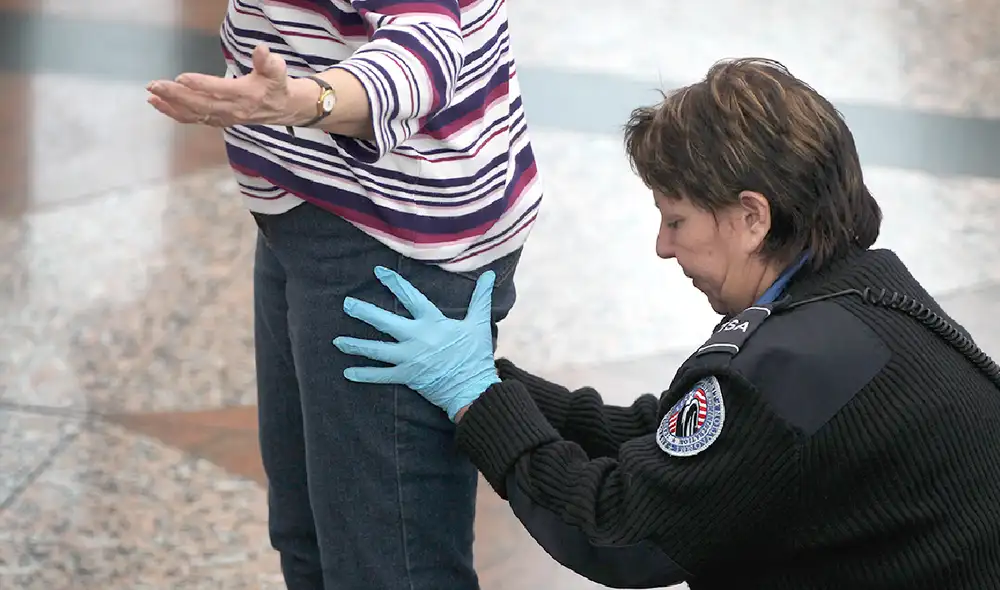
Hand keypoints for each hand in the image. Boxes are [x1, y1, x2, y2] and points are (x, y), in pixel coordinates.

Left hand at [145, 44, 306, 126]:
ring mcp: (224, 118)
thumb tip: (262, 50)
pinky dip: (175, 113)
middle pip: (201, 104)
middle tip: (156, 85)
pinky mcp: (218, 120)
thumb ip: (268, 61)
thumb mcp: (277, 70)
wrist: (283, 109)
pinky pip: (194, 119)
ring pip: (194, 114)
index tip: (181, 78)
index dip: (200, 85)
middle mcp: (233, 110)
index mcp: (245, 96)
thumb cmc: (277, 85)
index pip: (219, 91)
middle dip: (176, 95)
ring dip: (171, 105)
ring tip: (152, 95)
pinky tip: (160, 104)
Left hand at [332, 266, 499, 420]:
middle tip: (346, 304)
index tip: (378, 272)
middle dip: (364, 312)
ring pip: (377, 350)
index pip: (410, 298)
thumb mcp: (478, 323)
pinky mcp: (406, 377)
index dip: (394, 283)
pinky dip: (364, 374)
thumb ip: (480, 298)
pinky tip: (347, 371)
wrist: (473, 388)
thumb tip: (491, 275)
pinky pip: (381, 376)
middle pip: (385, 322)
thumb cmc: (476, 355)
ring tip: (337, 341)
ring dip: (356, 345)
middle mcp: (417, 339)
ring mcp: (409, 359)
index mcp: (433, 323)